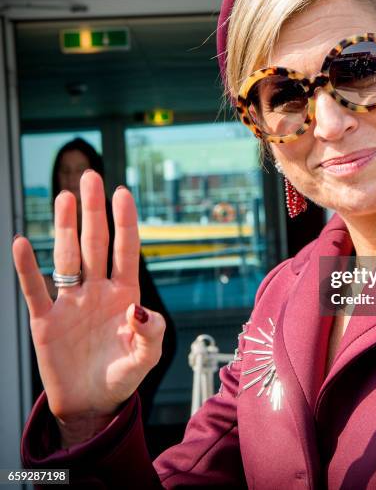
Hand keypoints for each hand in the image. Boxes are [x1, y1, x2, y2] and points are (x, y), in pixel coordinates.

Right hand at [12, 171, 164, 443]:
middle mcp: (97, 290)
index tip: (123, 192)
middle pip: (95, 243)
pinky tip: (22, 242)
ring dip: (65, 228)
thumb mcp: (145, 358)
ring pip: (67, 257)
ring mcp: (71, 302)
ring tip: (64, 197)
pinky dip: (27, 268)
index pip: (126, 250)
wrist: (91, 403)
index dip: (125, 222)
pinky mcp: (46, 320)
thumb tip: (139, 309)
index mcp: (125, 294)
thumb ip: (150, 334)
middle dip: (94, 211)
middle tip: (90, 177)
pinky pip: (35, 289)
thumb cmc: (121, 375)